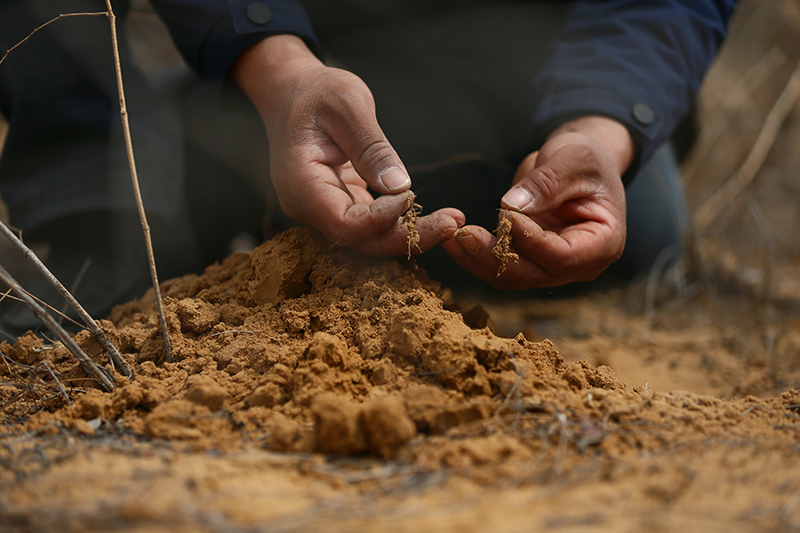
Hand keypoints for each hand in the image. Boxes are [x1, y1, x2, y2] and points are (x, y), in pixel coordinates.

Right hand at [233, 35, 463, 254]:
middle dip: (407, 238)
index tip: (409, 195)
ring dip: (410, 234)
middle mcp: (308, 207)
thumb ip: (371, 148)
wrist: (293, 93)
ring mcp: (324, 209)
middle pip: (360, 240)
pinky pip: (372, 225)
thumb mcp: (347, 107)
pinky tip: (434, 217)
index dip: (380, 219)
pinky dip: (401, 223)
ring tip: (450, 222)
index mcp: (301, 184)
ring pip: (369, 238)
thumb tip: (399, 187)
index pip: (343, 223)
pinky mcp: (341, 205)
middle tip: (452, 225)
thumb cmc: (316, 93)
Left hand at [442, 116, 631, 288]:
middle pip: (533, 274)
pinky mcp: (529, 260)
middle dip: (496, 257)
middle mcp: (579, 264)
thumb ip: (548, 182)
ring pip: (512, 276)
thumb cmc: (586, 158)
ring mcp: (552, 266)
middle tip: (465, 234)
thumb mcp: (575, 160)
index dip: (531, 239)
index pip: (563, 255)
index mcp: (603, 243)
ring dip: (480, 260)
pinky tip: (454, 241)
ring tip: (452, 237)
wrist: (577, 163)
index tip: (505, 216)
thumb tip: (511, 205)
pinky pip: (501, 266)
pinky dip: (477, 256)